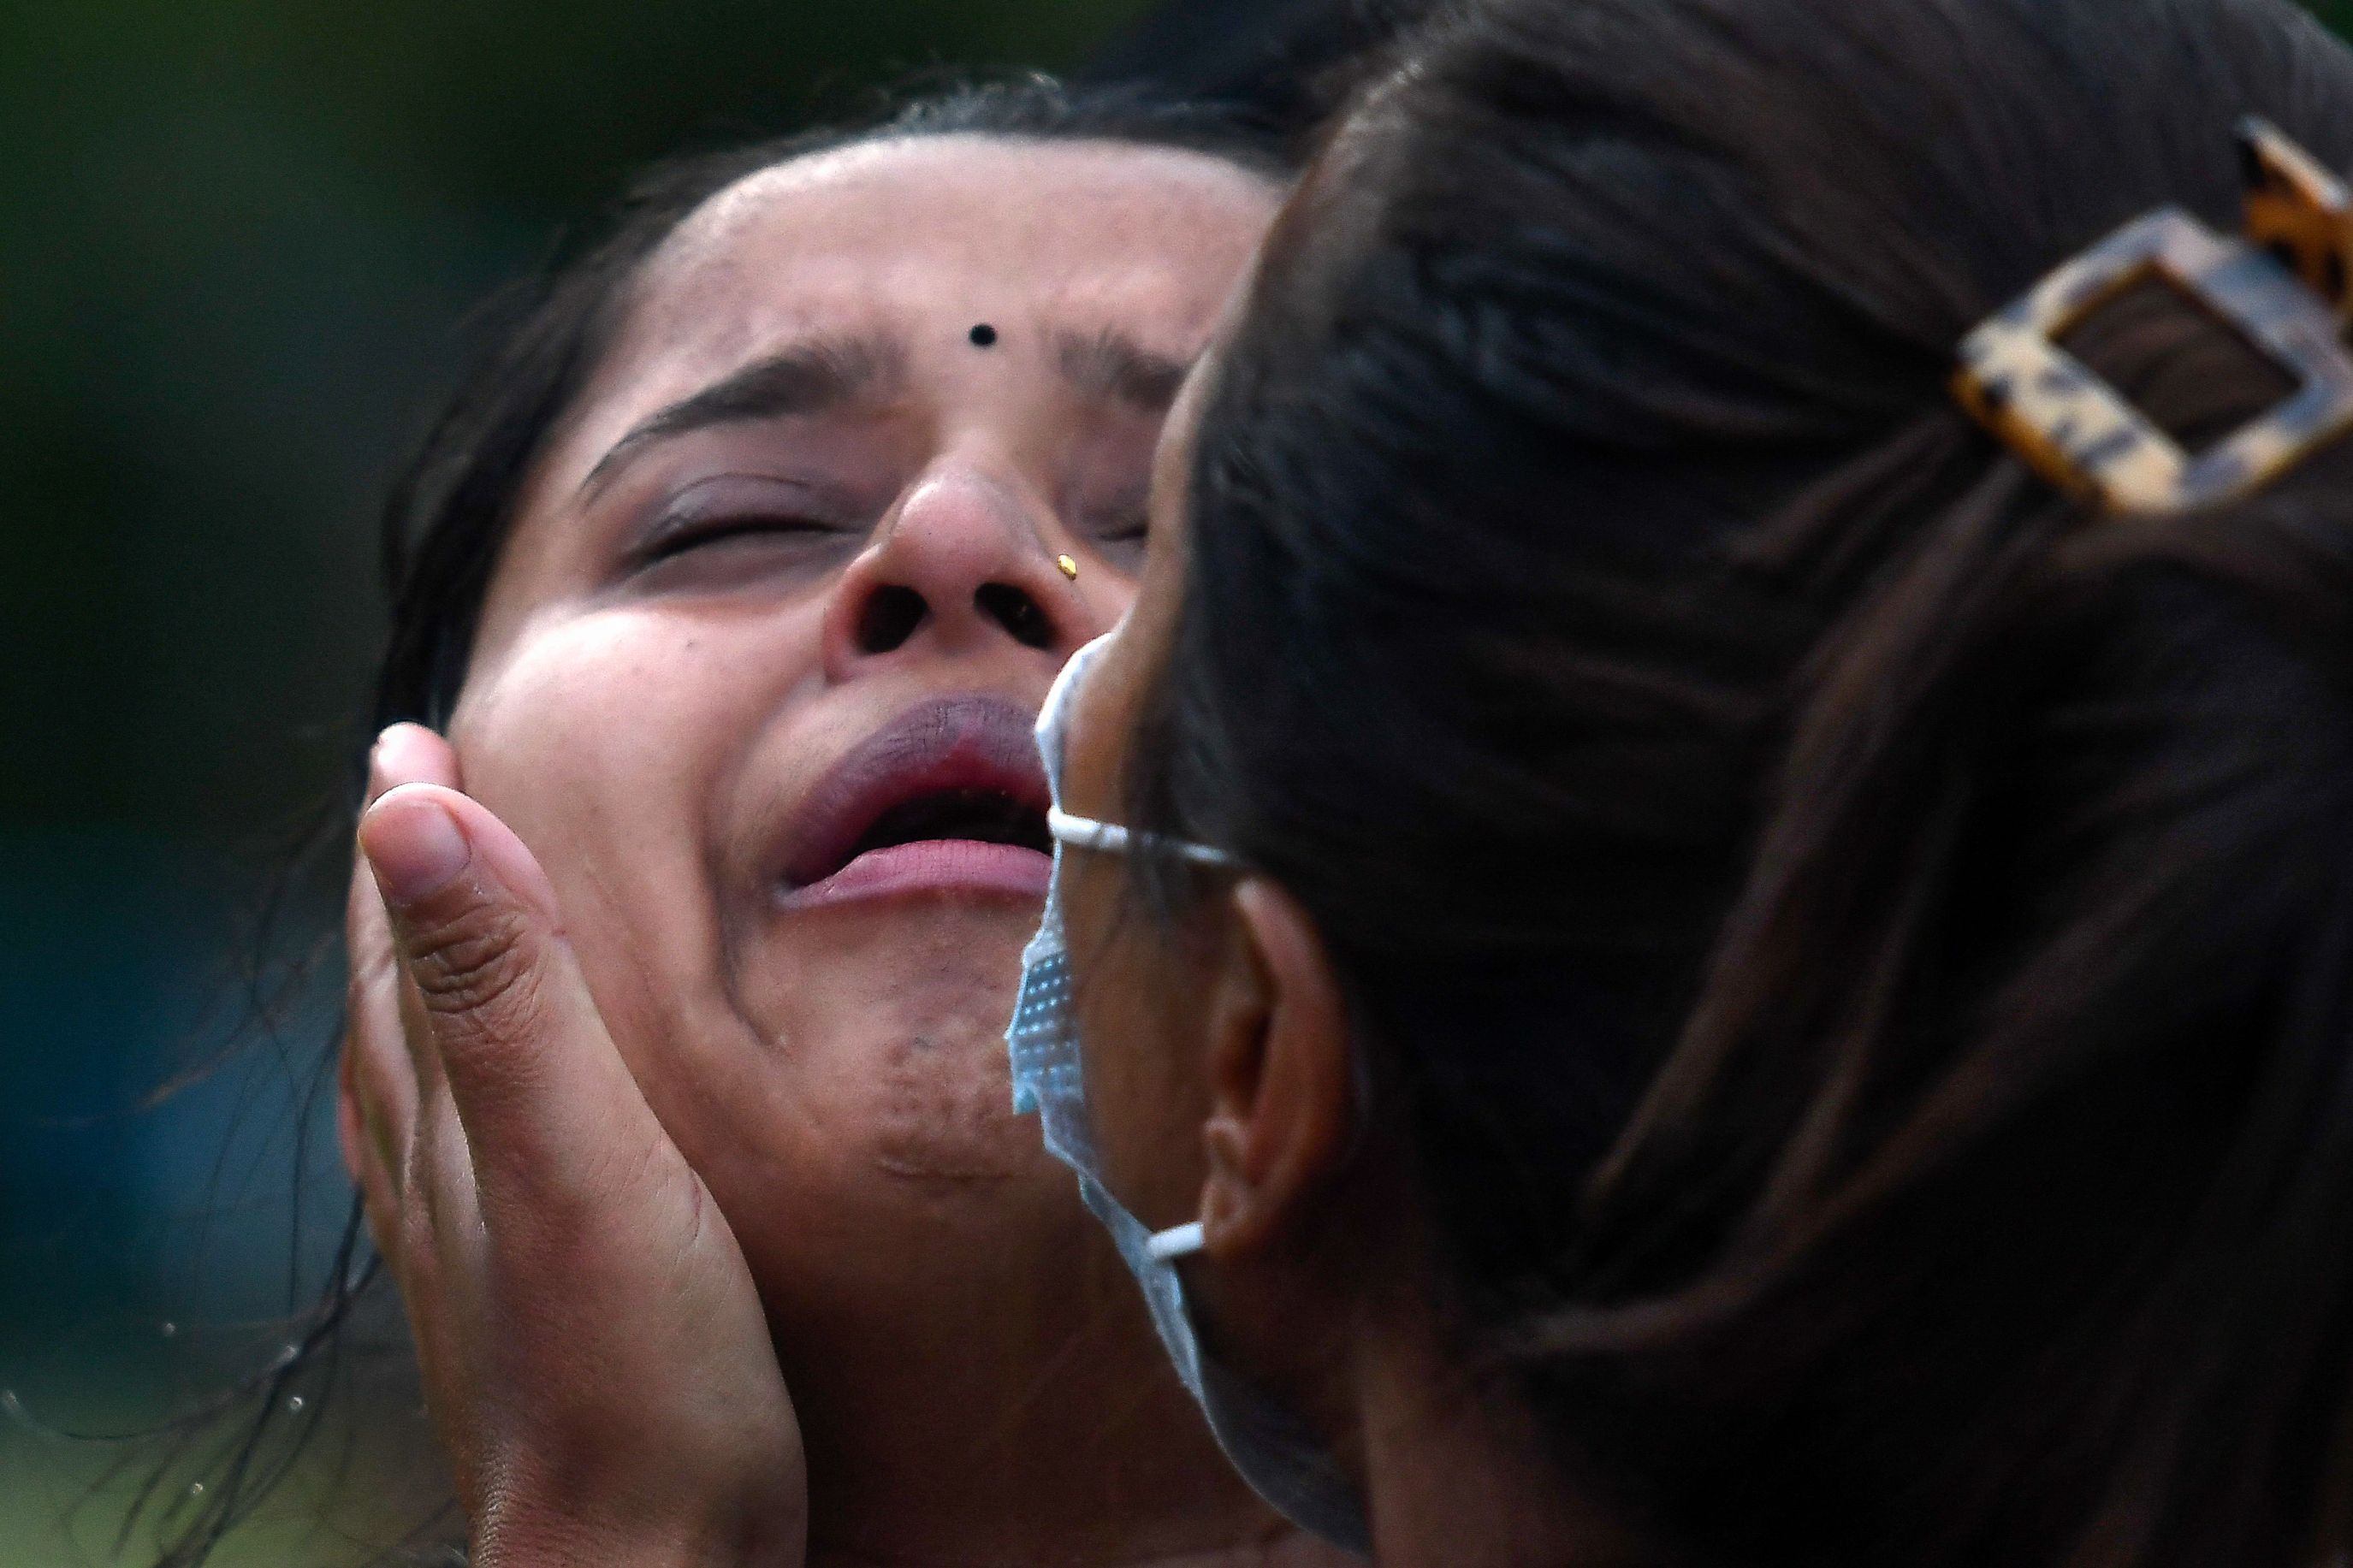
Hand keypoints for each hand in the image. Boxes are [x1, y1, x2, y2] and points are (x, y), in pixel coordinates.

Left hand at [338, 723, 803, 1567]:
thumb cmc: (641, 1381)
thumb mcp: (583, 1159)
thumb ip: (509, 994)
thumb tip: (411, 819)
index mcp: (453, 1118)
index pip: (411, 940)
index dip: (414, 836)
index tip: (415, 740)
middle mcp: (440, 1176)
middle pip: (403, 999)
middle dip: (411, 890)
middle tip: (424, 796)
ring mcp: (472, 1251)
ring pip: (421, 1080)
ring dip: (426, 981)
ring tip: (442, 923)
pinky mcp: (521, 1309)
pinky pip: (457, 1157)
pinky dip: (453, 1089)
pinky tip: (473, 1117)